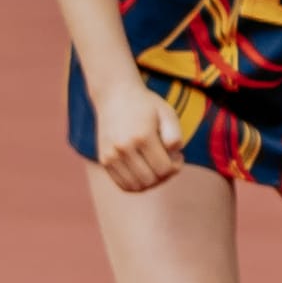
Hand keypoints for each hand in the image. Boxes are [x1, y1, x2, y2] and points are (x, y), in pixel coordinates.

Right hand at [95, 76, 185, 191]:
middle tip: (168, 162)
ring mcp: (111, 156)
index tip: (177, 155)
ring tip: (156, 168)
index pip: (164, 169)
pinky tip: (144, 172)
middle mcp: (124, 148)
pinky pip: (122, 185)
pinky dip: (137, 185)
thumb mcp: (167, 112)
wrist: (114, 95)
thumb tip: (175, 154)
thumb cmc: (146, 105)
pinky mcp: (103, 160)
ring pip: (136, 187)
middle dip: (165, 176)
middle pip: (150, 181)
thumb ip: (175, 134)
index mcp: (142, 136)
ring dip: (151, 183)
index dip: (176, 166)